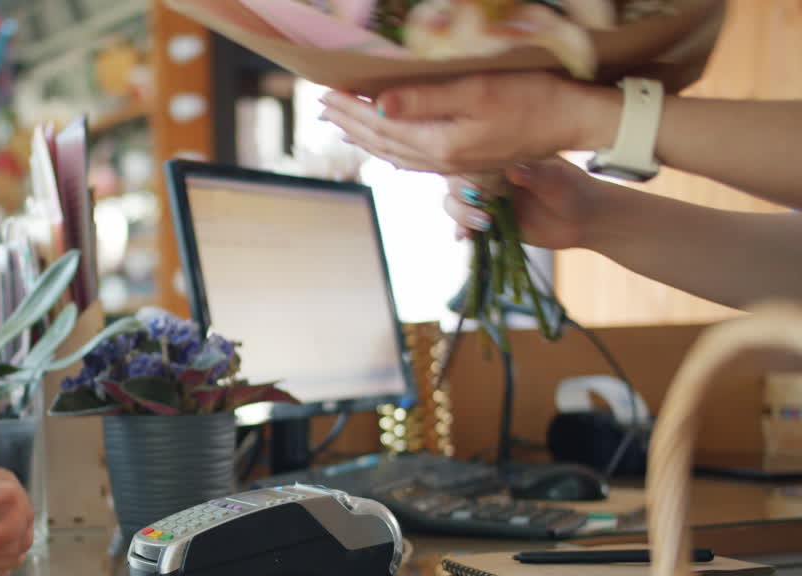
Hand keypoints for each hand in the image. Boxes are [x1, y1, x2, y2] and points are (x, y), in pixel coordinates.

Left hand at [319, 72, 616, 173]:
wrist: (575, 119)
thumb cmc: (534, 97)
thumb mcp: (479, 91)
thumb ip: (427, 100)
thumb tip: (381, 105)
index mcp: (441, 145)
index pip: (381, 127)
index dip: (351, 109)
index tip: (325, 92)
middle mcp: (443, 160)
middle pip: (383, 142)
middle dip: (350, 123)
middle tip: (322, 105)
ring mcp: (456, 163)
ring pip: (396, 152)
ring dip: (366, 137)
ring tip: (342, 123)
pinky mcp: (468, 158)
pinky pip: (416, 156)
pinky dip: (392, 146)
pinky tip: (387, 140)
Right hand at [445, 158, 602, 250]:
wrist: (585, 220)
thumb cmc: (575, 191)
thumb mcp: (559, 180)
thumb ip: (536, 174)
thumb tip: (512, 169)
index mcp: (504, 157)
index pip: (471, 157)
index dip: (468, 172)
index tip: (481, 187)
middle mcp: (490, 176)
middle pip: (454, 180)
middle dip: (462, 195)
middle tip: (483, 208)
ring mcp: (487, 198)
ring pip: (454, 202)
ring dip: (461, 214)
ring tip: (484, 225)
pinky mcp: (488, 221)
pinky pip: (464, 225)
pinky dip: (461, 230)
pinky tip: (465, 237)